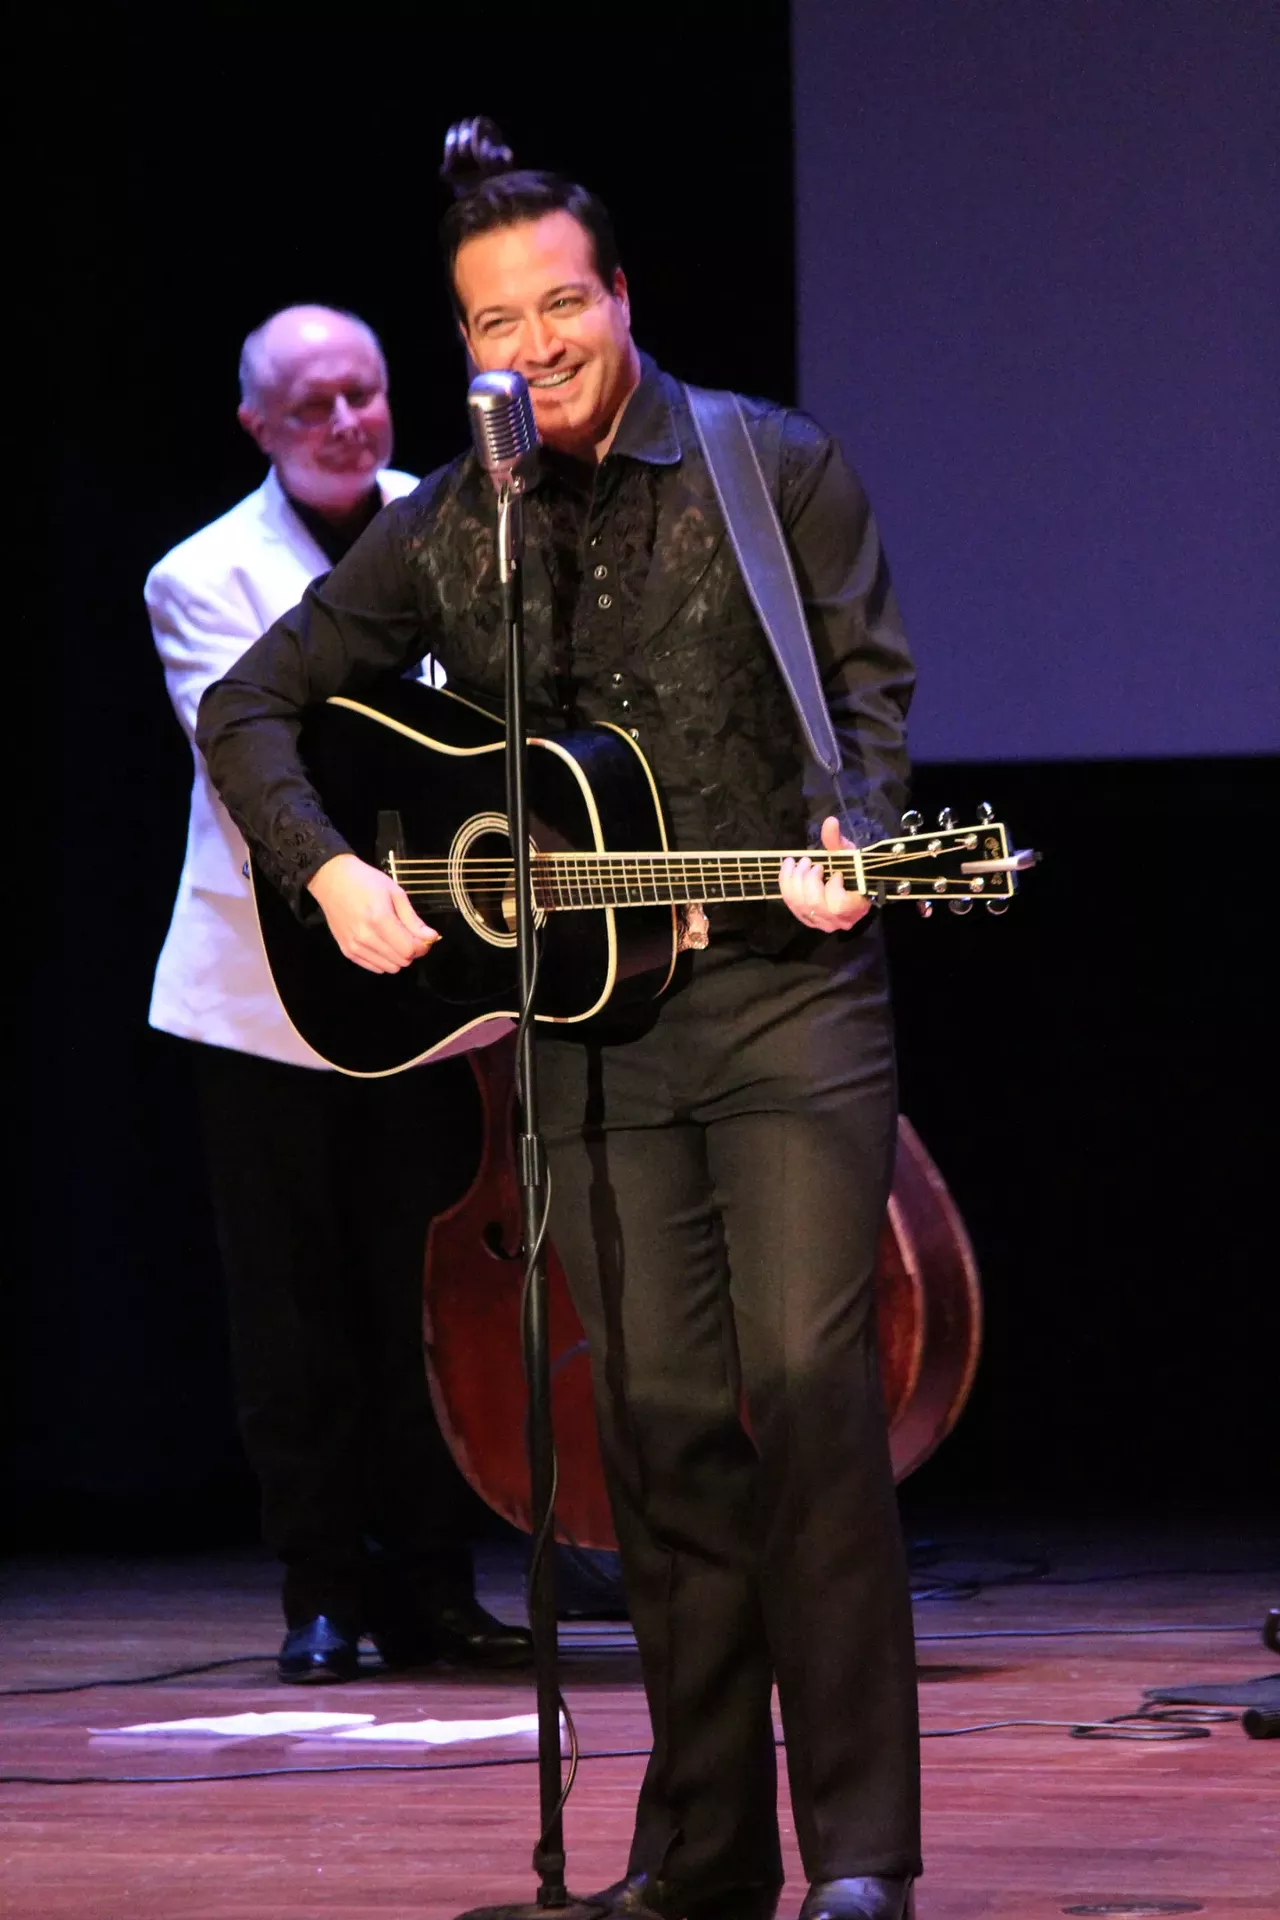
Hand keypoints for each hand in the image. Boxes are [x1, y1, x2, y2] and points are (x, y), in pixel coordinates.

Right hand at [306, 853, 438, 973]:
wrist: (331, 880)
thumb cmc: (366, 881)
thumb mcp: (395, 893)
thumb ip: (413, 919)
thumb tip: (432, 938)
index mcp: (380, 920)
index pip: (409, 949)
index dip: (422, 946)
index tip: (424, 936)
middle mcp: (366, 937)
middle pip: (401, 961)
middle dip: (411, 951)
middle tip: (409, 935)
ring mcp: (354, 947)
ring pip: (389, 968)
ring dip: (397, 957)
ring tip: (394, 938)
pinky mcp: (347, 952)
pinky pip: (374, 968)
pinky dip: (383, 960)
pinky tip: (381, 944)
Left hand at [779, 816, 872, 933]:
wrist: (848, 886)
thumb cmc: (852, 871)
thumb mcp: (847, 855)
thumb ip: (837, 841)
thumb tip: (830, 821)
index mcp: (855, 908)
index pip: (838, 905)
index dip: (832, 888)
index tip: (836, 873)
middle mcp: (837, 921)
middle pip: (814, 904)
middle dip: (807, 879)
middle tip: (808, 861)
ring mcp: (820, 923)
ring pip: (799, 905)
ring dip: (795, 880)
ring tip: (800, 863)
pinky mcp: (806, 919)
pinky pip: (790, 904)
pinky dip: (786, 883)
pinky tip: (789, 868)